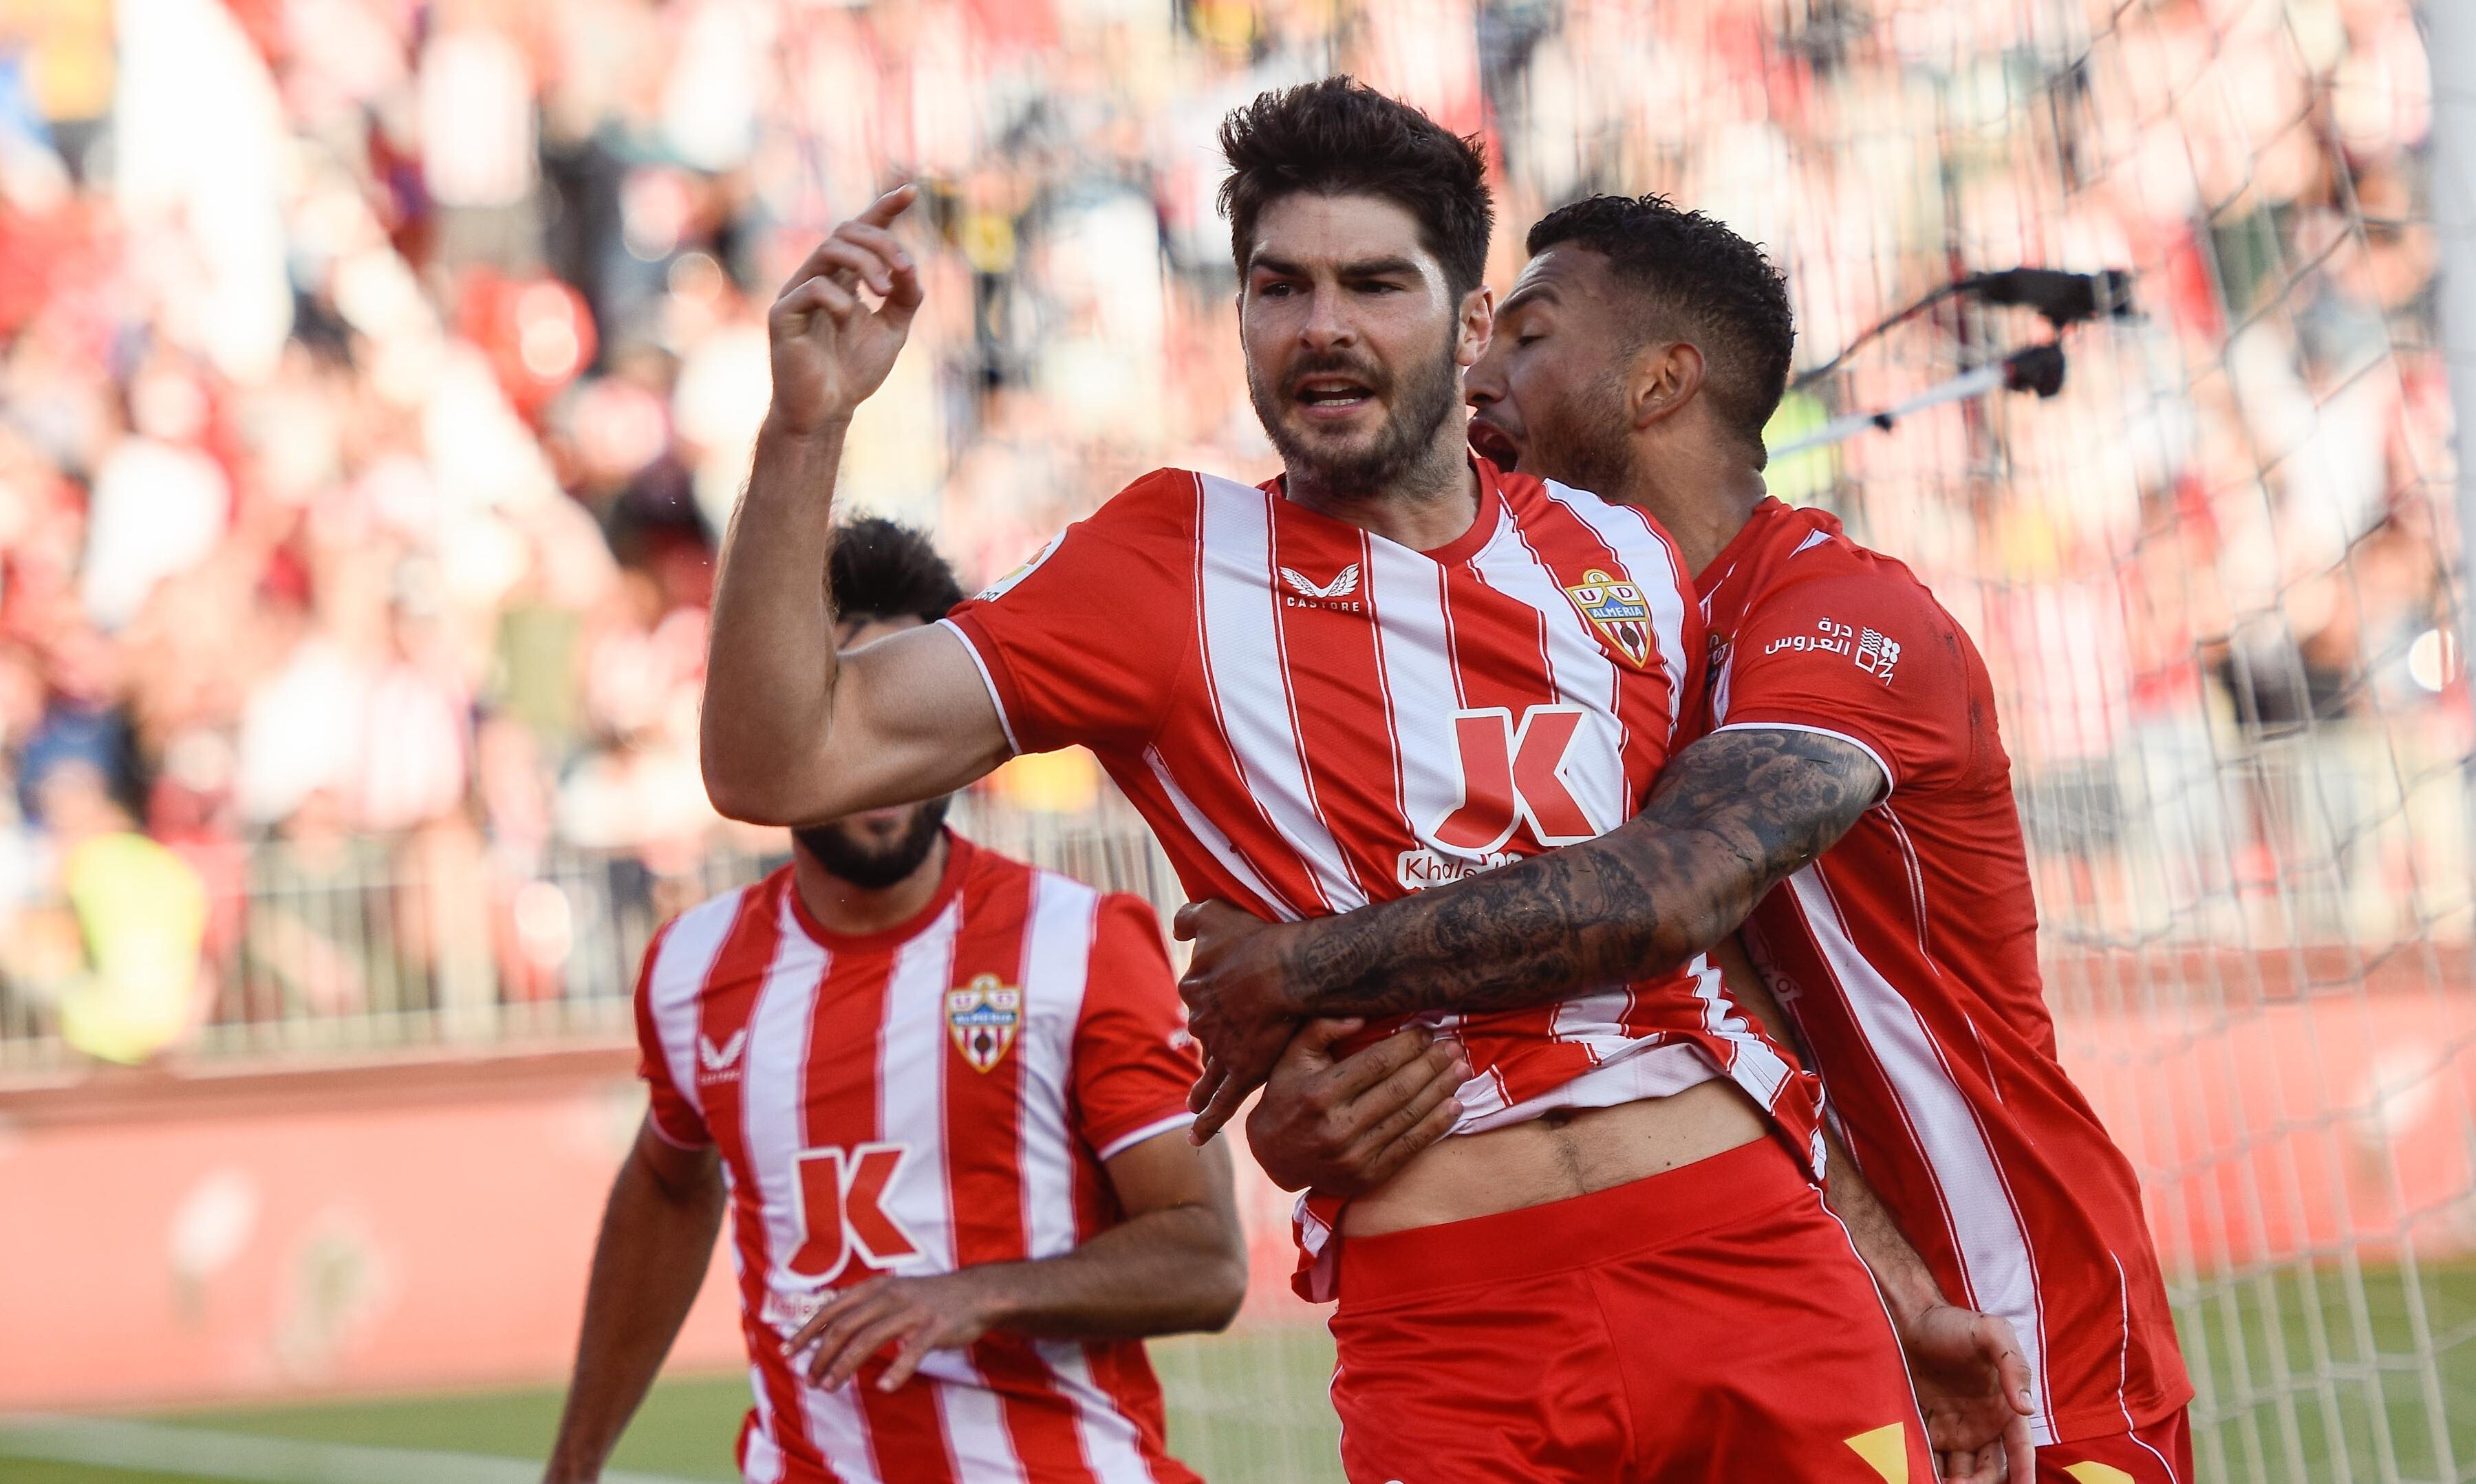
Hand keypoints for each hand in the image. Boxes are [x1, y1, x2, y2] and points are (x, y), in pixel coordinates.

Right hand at [766, 186, 923, 435]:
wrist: (826, 412)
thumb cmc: (853, 371)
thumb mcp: (892, 330)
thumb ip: (904, 297)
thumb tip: (911, 267)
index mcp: (842, 278)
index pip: (861, 231)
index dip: (884, 209)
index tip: (911, 192)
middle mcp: (817, 277)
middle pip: (846, 232)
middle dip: (881, 242)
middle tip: (904, 270)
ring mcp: (796, 293)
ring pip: (828, 250)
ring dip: (865, 264)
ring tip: (885, 292)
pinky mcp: (782, 315)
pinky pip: (812, 288)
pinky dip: (839, 299)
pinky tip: (849, 321)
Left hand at [783, 1268, 1002, 1391]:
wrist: (976, 1292)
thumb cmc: (928, 1298)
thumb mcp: (891, 1293)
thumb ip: (863, 1308)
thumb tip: (828, 1330)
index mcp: (875, 1288)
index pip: (832, 1309)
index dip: (807, 1331)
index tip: (787, 1352)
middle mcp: (889, 1296)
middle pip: (844, 1327)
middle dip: (821, 1356)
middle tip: (810, 1380)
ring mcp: (912, 1311)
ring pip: (869, 1339)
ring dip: (844, 1365)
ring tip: (830, 1387)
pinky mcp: (935, 1327)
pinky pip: (912, 1351)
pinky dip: (896, 1370)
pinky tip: (884, 1387)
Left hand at [1175, 900, 1311, 1141]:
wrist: (1288, 972)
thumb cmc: (1258, 940)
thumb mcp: (1216, 914)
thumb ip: (1191, 917)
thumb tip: (1176, 928)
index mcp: (1196, 987)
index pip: (1199, 994)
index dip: (1214, 995)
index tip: (1223, 998)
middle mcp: (1202, 1020)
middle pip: (1204, 1032)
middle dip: (1210, 1039)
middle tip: (1219, 1046)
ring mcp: (1222, 1049)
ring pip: (1207, 1071)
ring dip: (1200, 1086)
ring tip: (1192, 1101)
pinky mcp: (1243, 1071)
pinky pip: (1222, 1103)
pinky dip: (1207, 1122)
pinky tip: (1196, 1139)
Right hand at [1245, 1018, 1468, 1193]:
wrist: (1273, 1155)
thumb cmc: (1286, 1096)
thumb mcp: (1292, 1057)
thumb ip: (1321, 1029)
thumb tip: (1361, 1016)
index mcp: (1320, 1092)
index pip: (1376, 1063)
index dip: (1407, 1045)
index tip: (1427, 1031)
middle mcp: (1337, 1126)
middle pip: (1398, 1089)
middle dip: (1431, 1065)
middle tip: (1454, 1047)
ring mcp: (1354, 1155)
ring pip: (1408, 1117)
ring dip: (1441, 1091)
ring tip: (1463, 1070)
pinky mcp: (1367, 1176)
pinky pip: (1409, 1147)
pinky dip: (1436, 1126)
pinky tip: (1455, 1107)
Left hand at [1898, 1302, 2035, 1482]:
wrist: (1909, 1318)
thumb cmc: (1954, 1324)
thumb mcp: (1992, 1334)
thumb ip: (2013, 1366)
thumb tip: (2027, 1409)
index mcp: (2004, 1408)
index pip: (2020, 1447)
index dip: (2024, 1470)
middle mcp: (1982, 1425)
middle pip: (1989, 1469)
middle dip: (1981, 1483)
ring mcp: (1955, 1430)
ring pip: (1962, 1471)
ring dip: (1956, 1483)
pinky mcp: (1927, 1429)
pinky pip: (1932, 1460)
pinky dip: (1930, 1472)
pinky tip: (1921, 1476)